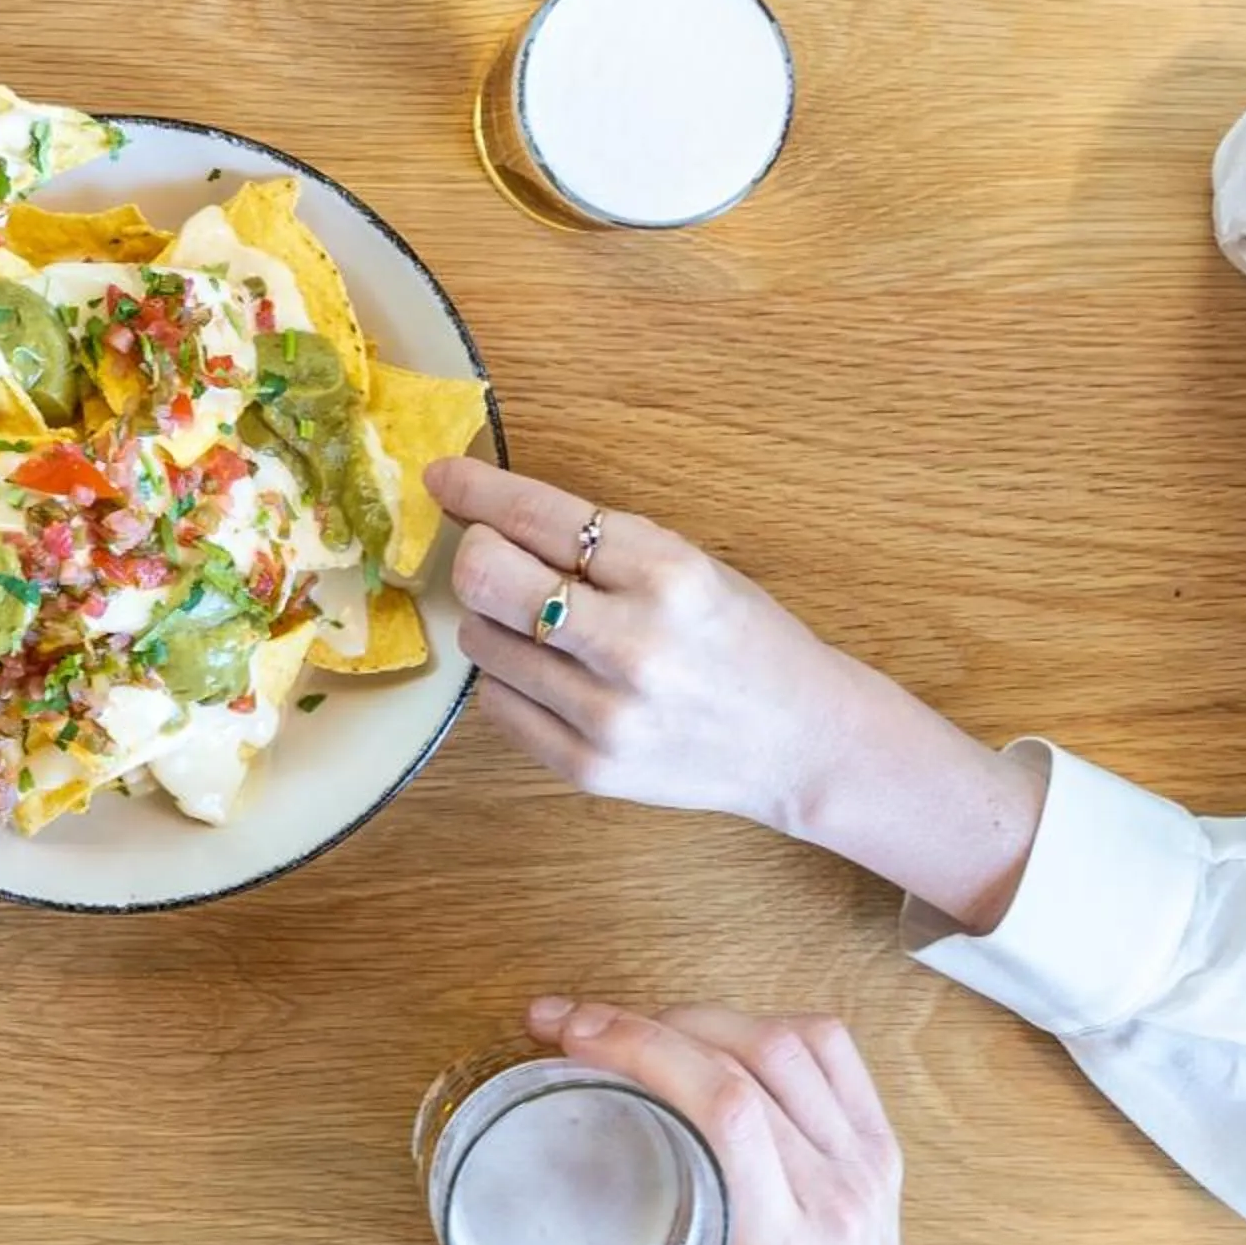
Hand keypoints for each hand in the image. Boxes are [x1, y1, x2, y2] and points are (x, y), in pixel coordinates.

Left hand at [428, 458, 1044, 931]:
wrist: (802, 744)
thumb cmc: (742, 641)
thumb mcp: (691, 566)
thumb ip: (598, 542)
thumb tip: (484, 510)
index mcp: (670, 574)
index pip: (541, 516)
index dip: (477, 490)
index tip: (443, 476)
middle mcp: (635, 645)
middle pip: (488, 579)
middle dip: (475, 555)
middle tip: (490, 556)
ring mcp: (607, 715)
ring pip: (482, 640)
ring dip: (495, 621)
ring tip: (543, 626)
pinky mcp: (587, 767)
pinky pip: (496, 702)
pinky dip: (510, 679)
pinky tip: (555, 675)